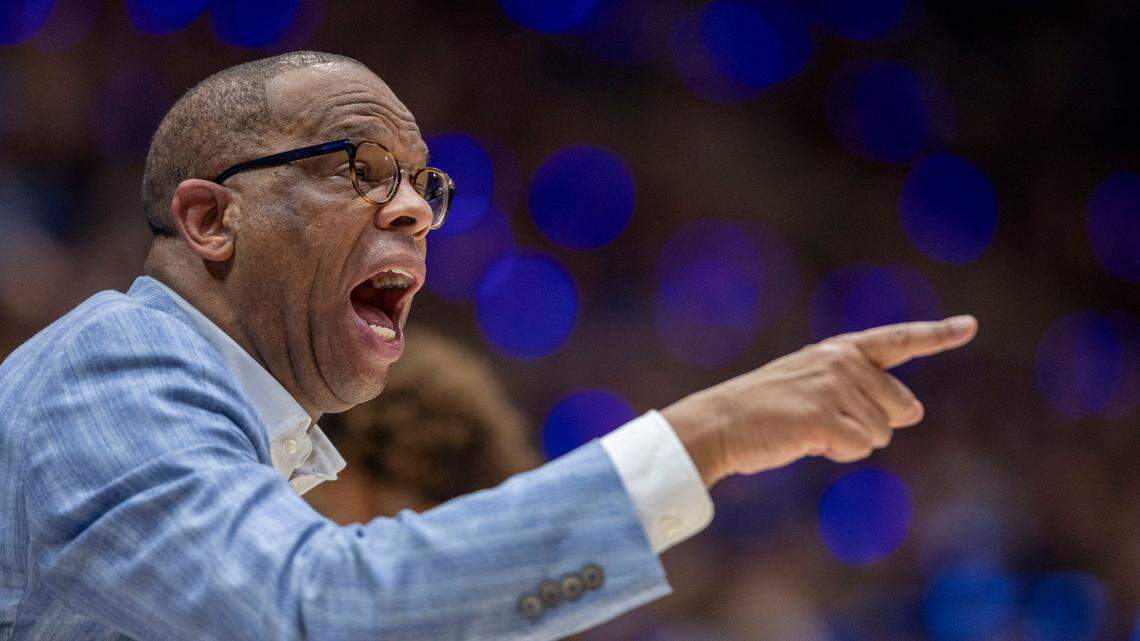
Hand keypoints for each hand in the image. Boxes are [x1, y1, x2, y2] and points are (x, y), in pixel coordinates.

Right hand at [661, 316, 978, 486]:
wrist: (720, 422)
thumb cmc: (767, 408)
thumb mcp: (815, 385)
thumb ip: (866, 391)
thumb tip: (916, 411)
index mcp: (840, 349)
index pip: (898, 339)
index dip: (937, 335)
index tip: (970, 326)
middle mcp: (843, 362)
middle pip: (901, 407)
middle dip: (874, 424)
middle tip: (826, 421)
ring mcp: (834, 388)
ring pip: (881, 434)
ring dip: (851, 442)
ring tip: (809, 429)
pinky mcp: (824, 417)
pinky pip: (859, 448)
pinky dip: (837, 453)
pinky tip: (807, 441)